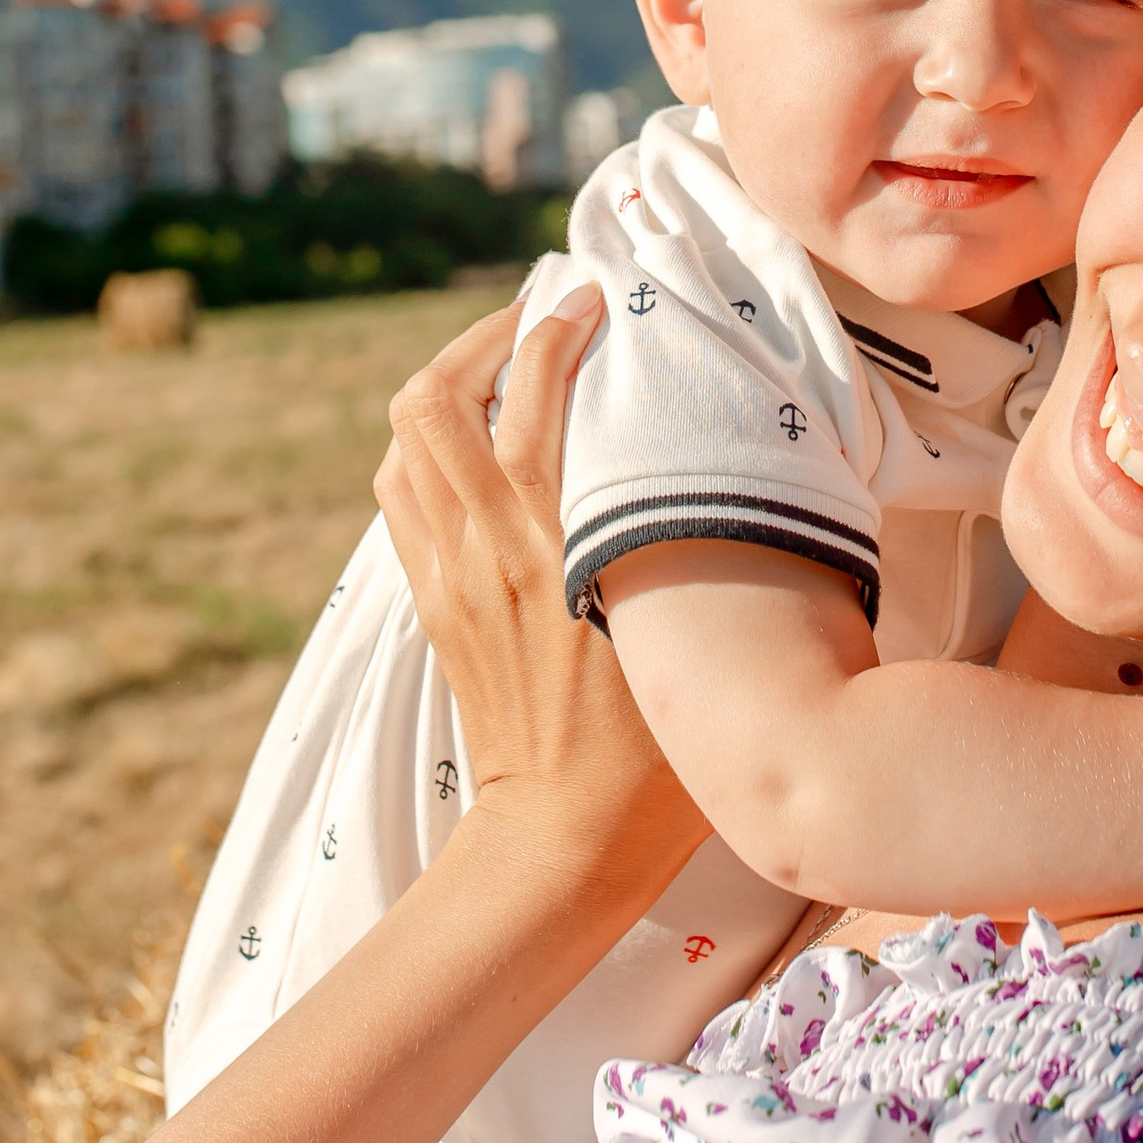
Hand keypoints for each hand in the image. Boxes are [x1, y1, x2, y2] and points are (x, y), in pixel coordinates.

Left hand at [375, 294, 708, 896]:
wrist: (565, 839)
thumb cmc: (658, 750)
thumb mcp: (694, 627)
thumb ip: (706, 537)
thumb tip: (741, 459)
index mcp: (561, 541)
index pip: (537, 389)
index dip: (561, 326)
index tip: (598, 303)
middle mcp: (489, 546)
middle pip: (435, 398)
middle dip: (481, 340)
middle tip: (536, 324)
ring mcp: (449, 576)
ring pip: (405, 442)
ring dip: (446, 387)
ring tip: (502, 370)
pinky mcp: (434, 604)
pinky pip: (402, 495)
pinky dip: (430, 448)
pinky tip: (479, 447)